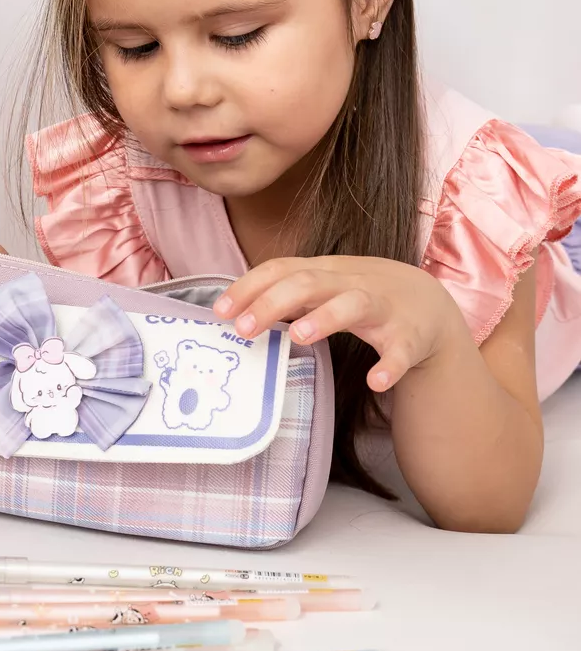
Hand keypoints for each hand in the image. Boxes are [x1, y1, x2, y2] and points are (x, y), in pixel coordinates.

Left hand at [213, 255, 466, 390]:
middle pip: (310, 282)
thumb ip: (286, 295)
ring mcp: (383, 309)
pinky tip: (376, 381)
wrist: (430, 305)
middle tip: (243, 329)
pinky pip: (401, 351)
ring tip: (298, 336)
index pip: (281, 269)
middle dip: (274, 302)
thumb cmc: (362, 296)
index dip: (249, 287)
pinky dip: (390, 366)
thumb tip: (235, 313)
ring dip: (325, 318)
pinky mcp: (411, 337)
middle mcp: (352, 284)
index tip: (220, 312)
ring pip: (354, 305)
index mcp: (326, 272)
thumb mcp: (325, 287)